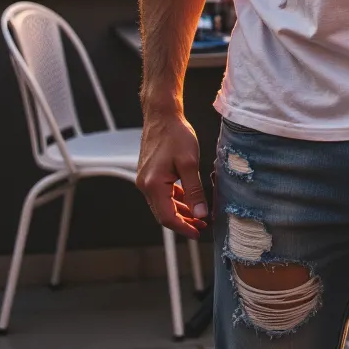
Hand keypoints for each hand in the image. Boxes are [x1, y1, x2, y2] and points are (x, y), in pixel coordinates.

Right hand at [136, 110, 207, 238]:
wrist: (162, 115)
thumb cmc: (175, 135)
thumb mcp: (190, 163)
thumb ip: (195, 191)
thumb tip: (201, 214)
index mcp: (153, 185)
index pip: (168, 217)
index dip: (184, 228)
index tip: (199, 232)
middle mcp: (145, 185)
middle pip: (164, 214)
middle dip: (183, 222)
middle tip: (202, 226)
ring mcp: (145, 180)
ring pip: (163, 205)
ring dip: (180, 212)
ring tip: (199, 217)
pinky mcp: (149, 174)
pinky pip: (162, 194)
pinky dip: (175, 200)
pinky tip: (189, 201)